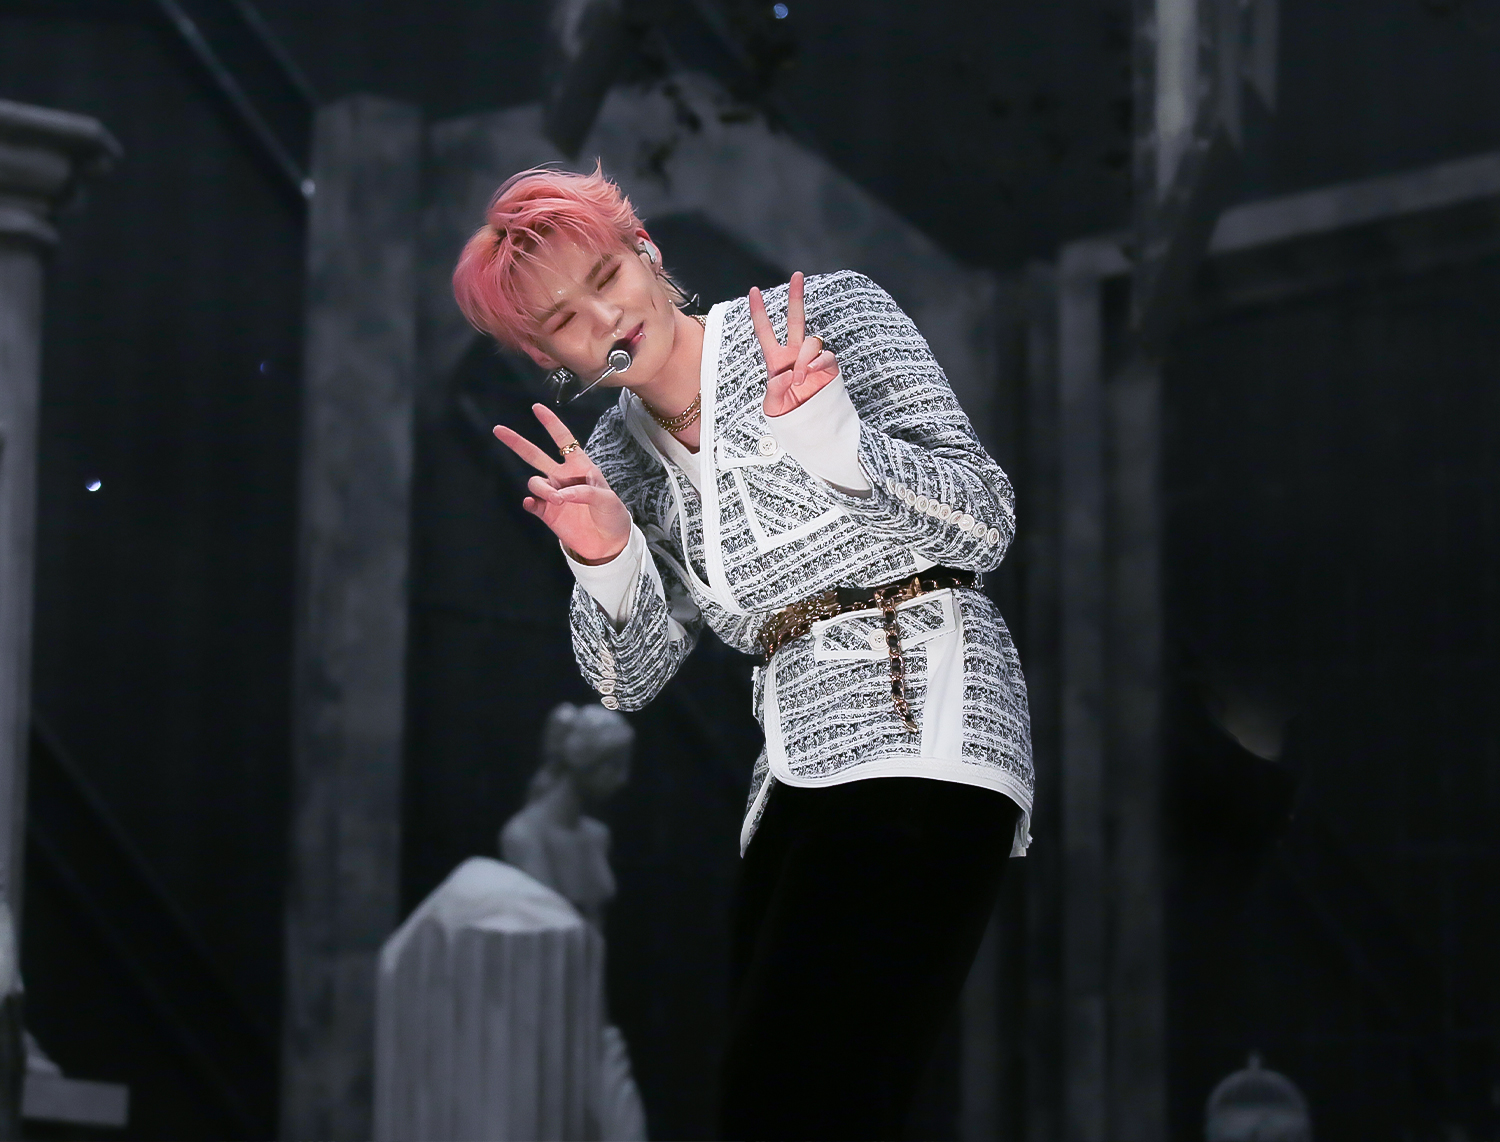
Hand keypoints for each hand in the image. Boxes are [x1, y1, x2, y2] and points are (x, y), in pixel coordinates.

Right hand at [492, 404, 632, 563]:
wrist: (609, 544)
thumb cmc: (613, 515)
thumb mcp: (607, 499)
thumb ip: (585, 492)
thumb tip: (561, 494)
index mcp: (580, 466)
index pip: (564, 440)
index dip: (551, 423)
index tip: (537, 408)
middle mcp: (563, 477)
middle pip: (535, 455)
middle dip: (517, 443)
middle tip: (498, 430)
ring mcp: (553, 495)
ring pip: (534, 482)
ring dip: (542, 488)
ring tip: (558, 501)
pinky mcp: (547, 513)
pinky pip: (532, 503)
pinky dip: (530, 502)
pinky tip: (532, 503)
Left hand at [751, 271, 840, 417]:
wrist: (810, 430)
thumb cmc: (788, 417)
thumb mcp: (772, 406)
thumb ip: (776, 389)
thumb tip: (789, 373)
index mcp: (776, 360)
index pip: (766, 331)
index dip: (759, 311)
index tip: (754, 290)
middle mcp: (795, 355)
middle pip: (796, 320)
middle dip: (796, 297)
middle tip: (797, 275)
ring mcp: (812, 360)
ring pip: (811, 342)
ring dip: (804, 358)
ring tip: (799, 379)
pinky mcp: (829, 369)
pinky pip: (826, 357)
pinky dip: (818, 364)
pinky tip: (811, 375)